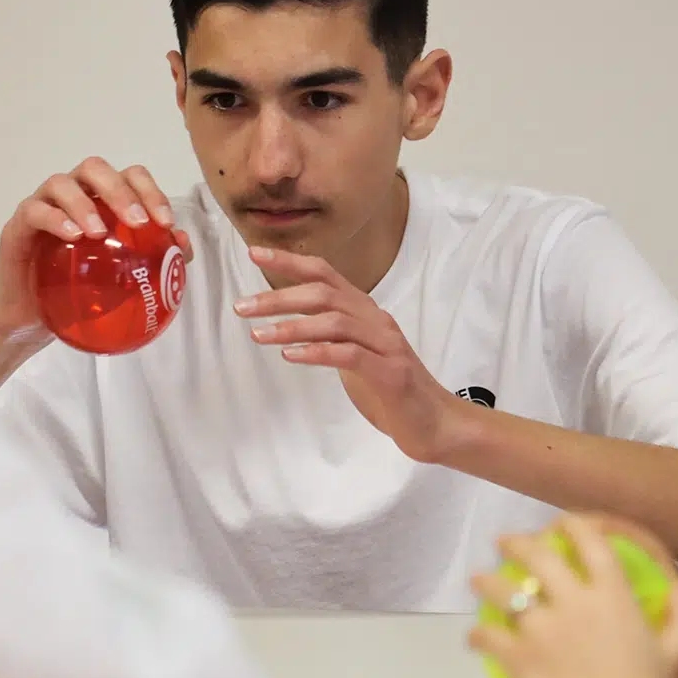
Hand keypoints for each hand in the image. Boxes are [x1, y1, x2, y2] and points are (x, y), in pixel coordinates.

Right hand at [0, 157, 192, 338]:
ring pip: (62, 183)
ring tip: (100, 232)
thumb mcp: (118, 282)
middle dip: (120, 190)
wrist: (29, 320)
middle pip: (95, 169)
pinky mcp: (18, 225)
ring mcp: (43, 205)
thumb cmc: (75, 294)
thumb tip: (183, 246)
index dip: (151, 191)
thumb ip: (152, 261)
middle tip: (138, 221)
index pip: (129, 178)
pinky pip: (35, 211)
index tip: (166, 223)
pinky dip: (55, 219)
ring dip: (85, 203)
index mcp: (99, 201)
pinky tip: (73, 237)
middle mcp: (72, 195)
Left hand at [236, 246, 467, 460]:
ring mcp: (386, 346)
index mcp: (365, 312)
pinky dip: (317, 352)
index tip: (254, 253)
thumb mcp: (353, 354)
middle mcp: (376, 321)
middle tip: (243, 308)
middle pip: (325, 294)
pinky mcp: (391, 374)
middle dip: (279, 297)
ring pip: (335, 322)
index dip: (290, 262)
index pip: (325, 274)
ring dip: (293, 326)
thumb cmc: (390, 390)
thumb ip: (329, 335)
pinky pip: (349, 355)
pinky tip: (290, 355)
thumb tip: (290, 323)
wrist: (434, 423)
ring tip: (259, 334)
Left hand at [469, 515, 677, 677]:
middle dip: (517, 544)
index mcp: (613, 598)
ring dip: (486, 583)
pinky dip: (478, 636)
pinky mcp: (518, 657)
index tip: (561, 525)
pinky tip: (475, 639)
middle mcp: (574, 604)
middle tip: (504, 543)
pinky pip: (488, 636)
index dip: (573, 527)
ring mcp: (542, 629)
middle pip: (538, 558)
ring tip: (477, 582)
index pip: (591, 545)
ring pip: (503, 591)